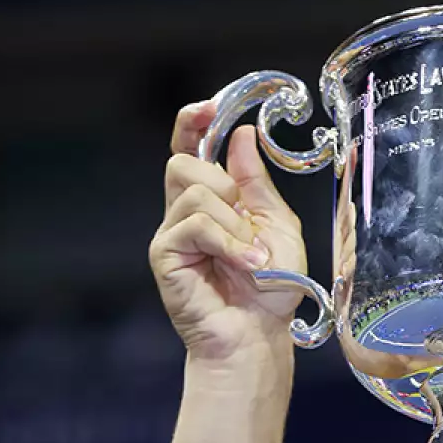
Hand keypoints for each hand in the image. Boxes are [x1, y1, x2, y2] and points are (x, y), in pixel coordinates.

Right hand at [149, 100, 308, 361]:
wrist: (259, 334)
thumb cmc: (272, 287)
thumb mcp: (278, 226)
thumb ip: (257, 182)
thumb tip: (240, 134)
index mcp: (212, 199)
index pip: (189, 148)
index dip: (192, 124)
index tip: (207, 108)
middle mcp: (185, 211)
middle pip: (184, 163)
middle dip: (224, 184)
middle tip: (248, 223)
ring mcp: (172, 233)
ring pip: (194, 191)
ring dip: (234, 223)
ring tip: (253, 258)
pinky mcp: (164, 255)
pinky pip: (194, 224)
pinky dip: (227, 242)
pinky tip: (246, 265)